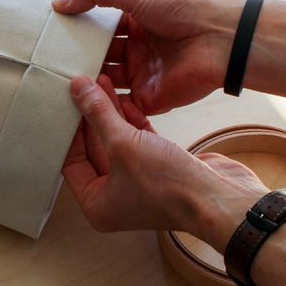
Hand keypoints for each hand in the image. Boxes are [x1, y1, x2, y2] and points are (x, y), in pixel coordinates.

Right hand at [53, 0, 242, 114]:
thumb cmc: (183, 9)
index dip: (78, 30)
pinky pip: (118, 104)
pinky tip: (77, 98)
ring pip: (104, 81)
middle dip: (77, 58)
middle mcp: (138, 50)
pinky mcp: (147, 100)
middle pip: (100, 56)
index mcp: (137, 22)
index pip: (100, 28)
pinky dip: (99, 102)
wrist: (219, 41)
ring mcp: (141, 76)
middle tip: (49, 60)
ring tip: (56, 79)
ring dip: (85, 79)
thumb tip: (58, 2)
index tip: (51, 34)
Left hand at [63, 75, 268, 251]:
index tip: (65, 102)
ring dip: (111, 114)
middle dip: (89, 118)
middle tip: (82, 87)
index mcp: (96, 204)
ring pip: (116, 143)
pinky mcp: (160, 168)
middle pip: (93, 149)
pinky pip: (138, 142)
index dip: (68, 131)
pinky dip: (132, 121)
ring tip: (101, 82)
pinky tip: (124, 97)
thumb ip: (98, 114)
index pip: (71, 161)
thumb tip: (77, 87)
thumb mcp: (123, 144)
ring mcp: (138, 183)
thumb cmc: (167, 184)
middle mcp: (114, 197)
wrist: (220, 199)